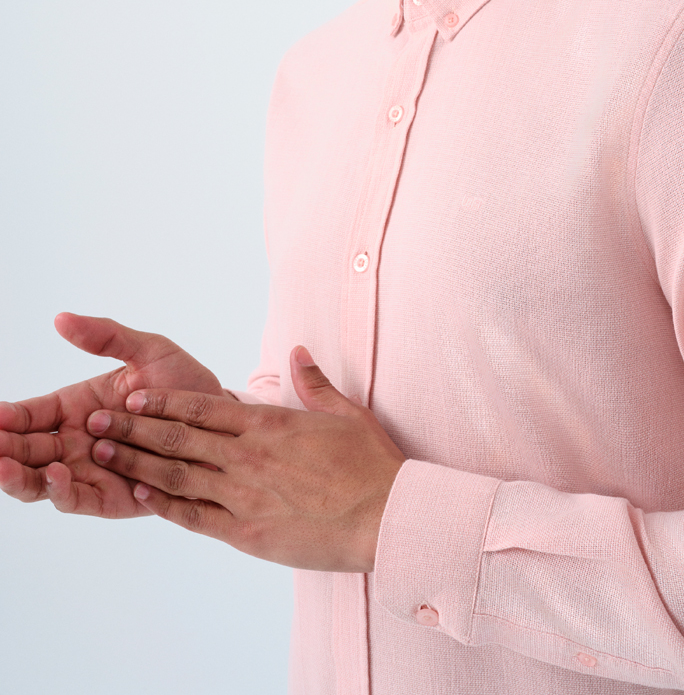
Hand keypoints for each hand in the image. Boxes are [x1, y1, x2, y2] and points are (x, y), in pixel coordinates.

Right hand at [0, 313, 225, 517]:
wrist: (224, 425)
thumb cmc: (185, 385)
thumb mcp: (148, 350)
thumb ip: (106, 336)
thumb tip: (61, 318)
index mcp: (76, 407)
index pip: (29, 415)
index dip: (6, 417)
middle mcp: (75, 443)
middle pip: (25, 451)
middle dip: (3, 450)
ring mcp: (90, 472)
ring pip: (40, 482)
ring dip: (20, 477)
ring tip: (5, 466)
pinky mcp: (110, 498)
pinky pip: (77, 501)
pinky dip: (61, 492)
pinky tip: (56, 475)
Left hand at [85, 347, 405, 570]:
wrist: (386, 517)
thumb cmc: (370, 465)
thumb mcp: (346, 412)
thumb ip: (314, 382)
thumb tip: (298, 352)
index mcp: (269, 425)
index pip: (204, 407)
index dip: (164, 401)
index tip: (132, 394)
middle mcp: (248, 457)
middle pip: (179, 438)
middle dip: (134, 427)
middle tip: (96, 420)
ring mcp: (245, 496)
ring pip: (179, 475)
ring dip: (138, 463)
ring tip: (103, 453)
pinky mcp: (248, 532)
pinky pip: (197, 517)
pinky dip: (166, 506)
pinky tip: (141, 495)